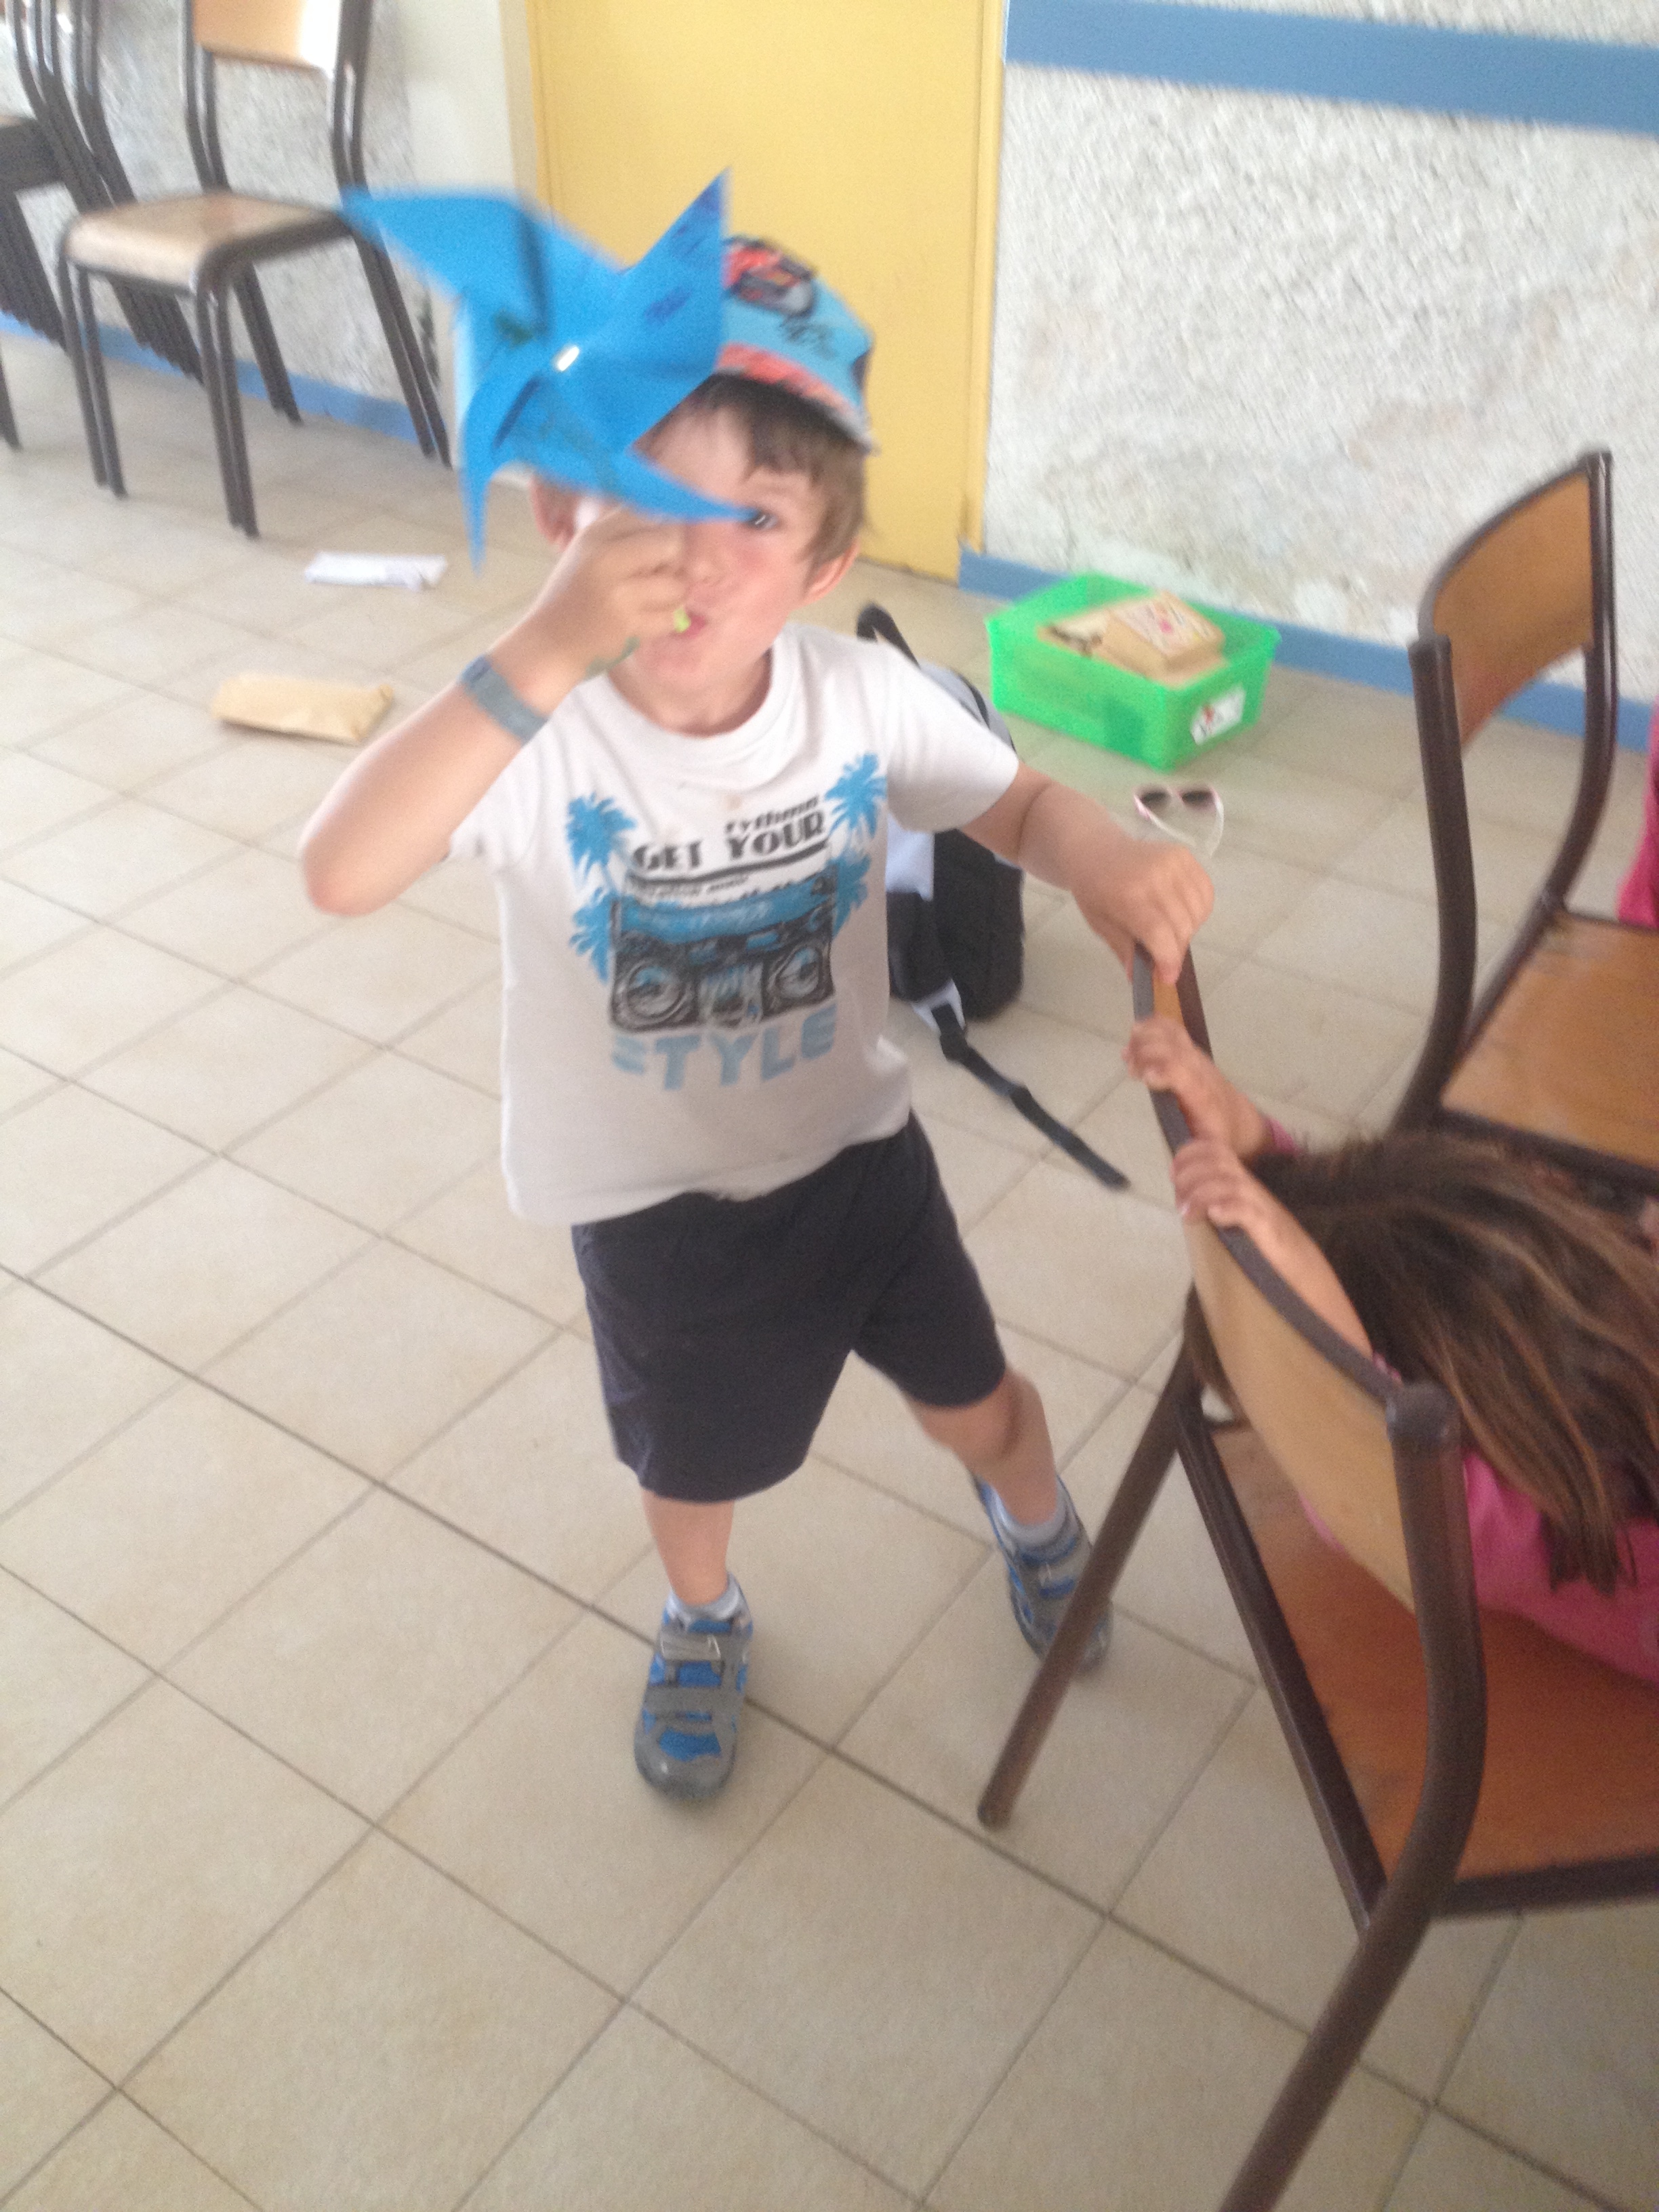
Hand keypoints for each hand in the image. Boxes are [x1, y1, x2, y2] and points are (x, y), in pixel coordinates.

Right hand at [495, 503, 688, 706]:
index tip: (655, 550)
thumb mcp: (587, 553)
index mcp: (595, 535)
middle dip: (674, 562)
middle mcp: (606, 558)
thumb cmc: (573, 597)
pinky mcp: (629, 625)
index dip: (663, 531)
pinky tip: (643, 623)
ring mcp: (619, 593)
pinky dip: (663, 623)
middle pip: (670, 543)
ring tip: (648, 603)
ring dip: (670, 597)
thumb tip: (675, 529)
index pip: (648, 515)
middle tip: (657, 577)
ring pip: (677, 585)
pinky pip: (671, 618)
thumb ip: (624, 537)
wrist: (550, 644)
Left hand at [1074, 834, 1211, 985]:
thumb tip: (1141, 979)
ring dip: (1189, 930)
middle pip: (1182, 925)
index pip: (1160, 933)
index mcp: (1128, 895)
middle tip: (1165, 958)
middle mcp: (1155, 876)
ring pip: (1197, 912)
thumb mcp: (1101, 925)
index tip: (1168, 977)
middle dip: (1177, 949)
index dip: (1168, 959)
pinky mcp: (1184, 855)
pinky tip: (1182, 914)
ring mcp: (1173, 862)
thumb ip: (1124, 950)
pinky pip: (1205, 893)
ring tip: (1170, 931)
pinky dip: (1199, 911)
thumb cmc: (1095, 891)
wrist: (1097, 851)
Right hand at [1125, 1015, 1268, 1155]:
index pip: (1186, 1075)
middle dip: (1147, 1052)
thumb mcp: (1209, 1151)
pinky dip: (1153, 1027)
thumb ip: (1193, 1155)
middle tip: (1129, 1067)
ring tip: (1128, 1053)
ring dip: (1147, 1037)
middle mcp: (1200, 1072)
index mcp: (1203, 1098)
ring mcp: (1197, 1059)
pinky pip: (1174, 1030)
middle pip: (1174, 1048)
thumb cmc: (1219, 1138)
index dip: (1165, 1070)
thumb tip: (1179, 1176)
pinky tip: (1135, 1033)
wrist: (1241, 1121)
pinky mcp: (1192, 1052)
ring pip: (1173, 1035)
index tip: (1144, 1077)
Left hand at [1170, 1137, 1373, 1353]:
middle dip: (1190, 1172)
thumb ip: (1211, 1200)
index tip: (1173, 1175)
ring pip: (1229, 1182)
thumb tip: (1181, 1196)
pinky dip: (1227, 1208)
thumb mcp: (1232, 1213)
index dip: (1189, 1154)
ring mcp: (1260, 1206)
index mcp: (1239, 1181)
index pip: (1214, 1149)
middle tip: (1180, 1201)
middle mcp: (1249, 1187)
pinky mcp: (1268, 1229)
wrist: (1300, 1268)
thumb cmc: (1260, 1243)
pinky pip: (1248, 1211)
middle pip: (1218, 1159)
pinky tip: (1214, 1216)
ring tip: (1188, 1214)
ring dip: (1201, 1194)